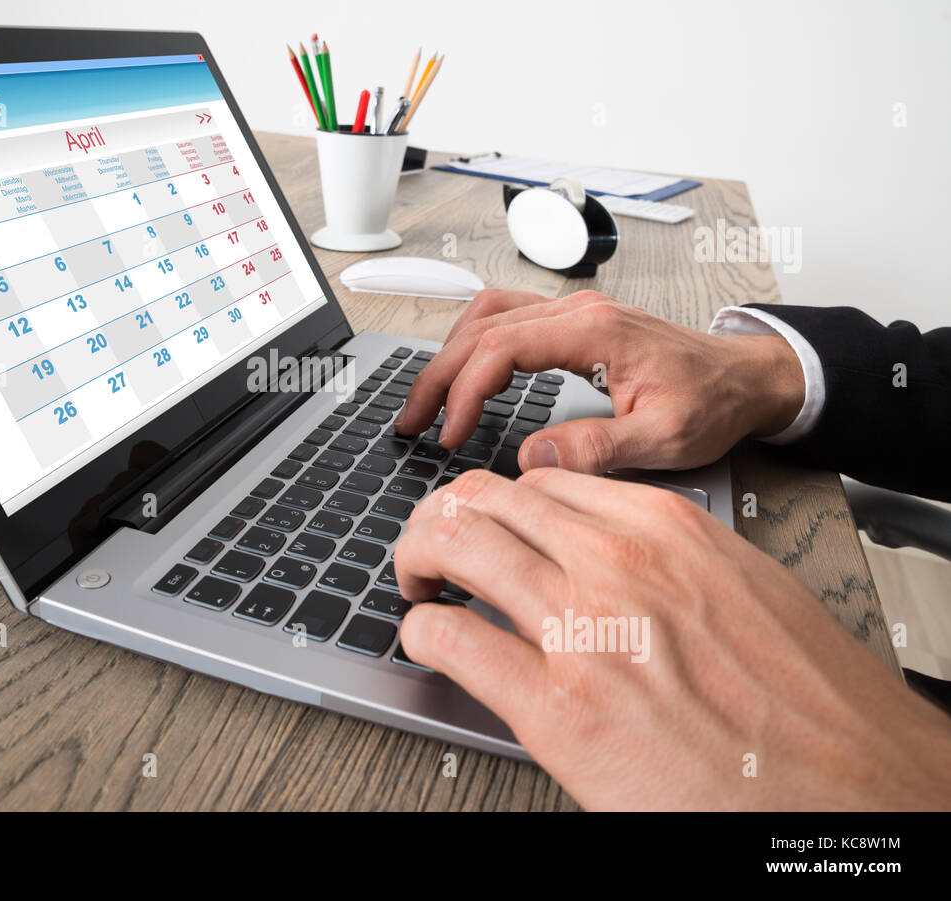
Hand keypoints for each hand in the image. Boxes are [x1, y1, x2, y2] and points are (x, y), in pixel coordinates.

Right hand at [394, 289, 805, 473]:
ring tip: (426, 401)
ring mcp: (574, 313)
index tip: (450, 434)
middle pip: (481, 327)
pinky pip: (506, 318)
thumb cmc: (714, 403)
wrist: (747, 379)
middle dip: (438, 374)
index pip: (501, 348)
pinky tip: (463, 375)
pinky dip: (472, 345)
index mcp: (595, 332)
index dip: (464, 391)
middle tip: (411, 420)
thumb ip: (600, 447)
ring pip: (487, 316)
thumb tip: (533, 458)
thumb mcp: (667, 438)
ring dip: (449, 355)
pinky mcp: (573, 325)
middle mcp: (578, 312)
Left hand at [394, 468, 950, 809]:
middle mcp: (619, 564)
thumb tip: (595, 553)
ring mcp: (584, 629)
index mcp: (665, 530)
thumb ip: (660, 561)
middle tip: (430, 549)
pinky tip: (434, 644)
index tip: (480, 523)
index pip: (538, 481)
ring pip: (453, 543)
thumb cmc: (807, 704)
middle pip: (483, 498)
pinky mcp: (555, 707)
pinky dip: (422, 632)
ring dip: (417, 558)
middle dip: (440, 517)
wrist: (856, 792)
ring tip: (418, 584)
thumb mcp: (737, 590)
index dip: (492, 502)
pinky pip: (449, 637)